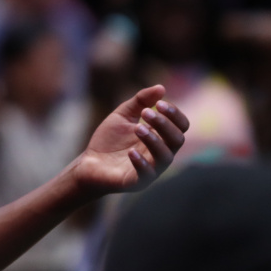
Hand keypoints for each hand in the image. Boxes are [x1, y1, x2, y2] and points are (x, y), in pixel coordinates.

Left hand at [70, 85, 187, 197]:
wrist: (89, 163)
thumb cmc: (109, 140)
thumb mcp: (123, 114)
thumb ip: (141, 101)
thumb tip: (161, 88)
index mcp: (161, 137)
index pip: (181, 126)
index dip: (174, 114)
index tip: (159, 103)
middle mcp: (160, 153)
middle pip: (177, 140)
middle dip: (164, 124)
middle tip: (146, 113)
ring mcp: (151, 169)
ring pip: (165, 157)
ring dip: (154, 140)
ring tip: (137, 128)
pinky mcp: (137, 182)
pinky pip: (147, 175)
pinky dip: (142, 163)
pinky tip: (131, 152)